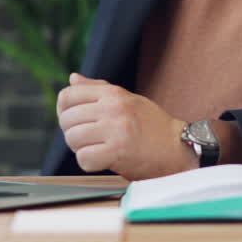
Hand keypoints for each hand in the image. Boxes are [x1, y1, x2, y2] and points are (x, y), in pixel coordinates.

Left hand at [56, 73, 195, 179]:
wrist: (178, 147)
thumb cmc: (152, 125)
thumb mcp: (128, 99)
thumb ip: (98, 89)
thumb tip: (72, 78)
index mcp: (113, 94)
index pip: (68, 95)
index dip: (64, 110)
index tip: (74, 121)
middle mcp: (113, 108)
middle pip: (67, 119)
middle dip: (72, 132)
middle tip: (88, 139)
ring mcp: (115, 129)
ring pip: (73, 139)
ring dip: (80, 148)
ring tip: (97, 149)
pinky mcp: (118, 152)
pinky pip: (84, 158)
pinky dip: (88, 163)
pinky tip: (102, 160)